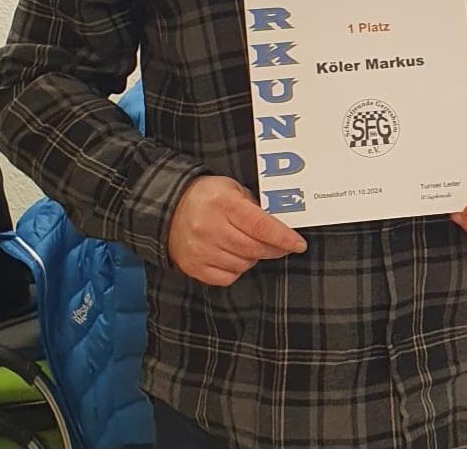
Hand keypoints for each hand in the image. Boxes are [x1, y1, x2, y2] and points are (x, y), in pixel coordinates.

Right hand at [167, 175, 306, 285]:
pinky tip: (234, 255)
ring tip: (250, 244)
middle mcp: (210, 227)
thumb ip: (255, 206)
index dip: (283, 237)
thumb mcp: (232, 189)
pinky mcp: (194, 266)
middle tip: (284, 245)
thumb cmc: (207, 196)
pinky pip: (227, 277)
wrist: (168, 208)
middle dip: (274, 249)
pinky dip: (237, 269)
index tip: (298, 244)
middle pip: (254, 248)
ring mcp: (201, 249)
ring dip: (254, 257)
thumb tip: (280, 225)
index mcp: (223, 203)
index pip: (260, 225)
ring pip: (243, 264)